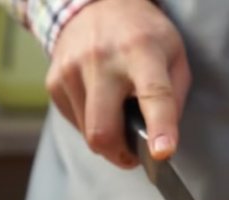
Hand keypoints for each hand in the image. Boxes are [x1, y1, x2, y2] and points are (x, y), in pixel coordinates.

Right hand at [46, 0, 190, 167]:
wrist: (97, 5)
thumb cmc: (144, 35)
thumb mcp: (174, 56)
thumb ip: (174, 97)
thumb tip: (162, 140)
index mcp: (142, 51)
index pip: (153, 93)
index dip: (159, 128)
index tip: (162, 152)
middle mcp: (102, 59)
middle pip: (103, 129)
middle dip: (121, 154)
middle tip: (135, 153)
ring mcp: (72, 70)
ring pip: (88, 133)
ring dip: (108, 138)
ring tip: (119, 114)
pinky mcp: (54, 81)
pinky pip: (75, 123)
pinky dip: (91, 124)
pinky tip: (101, 103)